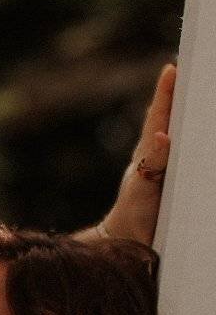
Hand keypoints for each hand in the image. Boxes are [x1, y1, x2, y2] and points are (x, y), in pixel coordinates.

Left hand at [100, 61, 174, 245]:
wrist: (127, 244)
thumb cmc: (133, 216)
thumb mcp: (143, 188)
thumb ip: (153, 163)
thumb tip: (162, 136)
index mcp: (148, 154)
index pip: (159, 117)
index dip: (166, 93)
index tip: (171, 69)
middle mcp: (155, 157)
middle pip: (166, 119)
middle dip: (175, 96)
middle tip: (182, 70)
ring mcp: (161, 168)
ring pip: (172, 134)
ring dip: (180, 115)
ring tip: (188, 91)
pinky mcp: (169, 182)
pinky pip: (180, 155)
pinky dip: (184, 140)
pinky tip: (187, 135)